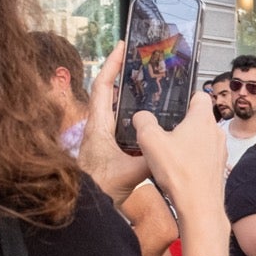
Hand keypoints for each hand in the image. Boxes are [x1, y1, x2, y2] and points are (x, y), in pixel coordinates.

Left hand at [78, 42, 148, 205]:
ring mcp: (101, 137)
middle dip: (121, 73)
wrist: (85, 207)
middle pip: (107, 91)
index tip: (121, 47)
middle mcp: (97, 127)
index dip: (111, 65)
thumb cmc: (98, 188)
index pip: (102, 86)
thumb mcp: (129, 172)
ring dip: (126, 93)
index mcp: (98, 126)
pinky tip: (145, 115)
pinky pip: (119, 122)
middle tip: (138, 60)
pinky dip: (130, 112)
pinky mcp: (107, 147)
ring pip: (113, 106)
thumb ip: (151, 159)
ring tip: (145, 81)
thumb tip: (169, 149)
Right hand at [133, 91, 224, 223]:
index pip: (200, 95)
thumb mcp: (150, 140)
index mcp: (202, 119)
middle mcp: (216, 132)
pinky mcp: (218, 168)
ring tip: (169, 152)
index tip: (173, 103)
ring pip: (202, 138)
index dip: (186, 97)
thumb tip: (141, 116)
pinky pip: (204, 156)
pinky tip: (178, 168)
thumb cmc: (180, 174)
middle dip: (182, 122)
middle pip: (199, 118)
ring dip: (187, 142)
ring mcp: (220, 151)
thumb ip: (143, 121)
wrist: (199, 206)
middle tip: (164, 130)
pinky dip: (192, 159)